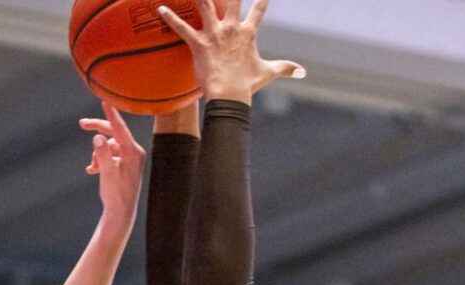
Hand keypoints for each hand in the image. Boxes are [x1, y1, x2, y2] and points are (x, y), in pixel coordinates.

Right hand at [80, 103, 144, 223]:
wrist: (121, 212)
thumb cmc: (116, 194)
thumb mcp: (107, 174)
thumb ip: (103, 155)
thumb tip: (97, 138)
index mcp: (132, 152)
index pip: (120, 128)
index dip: (111, 114)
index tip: (105, 101)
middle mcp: (133, 151)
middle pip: (114, 133)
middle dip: (98, 131)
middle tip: (82, 124)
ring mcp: (130, 157)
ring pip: (108, 145)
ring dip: (97, 153)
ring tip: (91, 168)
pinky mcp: (125, 164)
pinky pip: (109, 154)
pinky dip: (99, 159)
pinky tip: (91, 170)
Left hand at [158, 0, 304, 104]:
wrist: (230, 95)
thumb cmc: (248, 85)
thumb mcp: (269, 72)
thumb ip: (286, 68)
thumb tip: (304, 71)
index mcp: (248, 33)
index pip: (259, 9)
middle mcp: (232, 29)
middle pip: (233, 0)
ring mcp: (215, 34)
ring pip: (206, 6)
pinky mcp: (199, 44)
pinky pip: (182, 28)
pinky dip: (170, 18)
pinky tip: (160, 8)